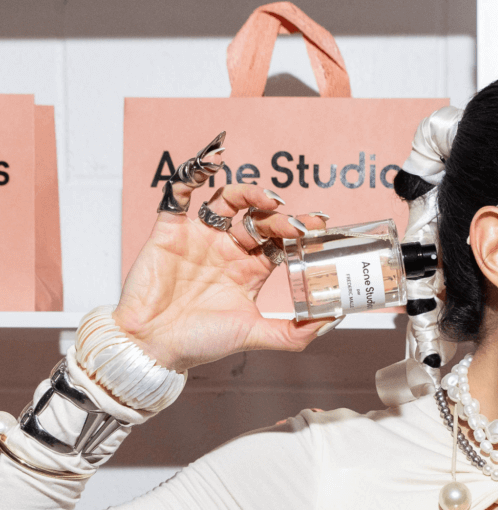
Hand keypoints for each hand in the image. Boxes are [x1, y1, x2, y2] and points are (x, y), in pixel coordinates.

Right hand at [112, 134, 331, 372]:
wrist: (153, 346)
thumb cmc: (200, 342)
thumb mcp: (255, 336)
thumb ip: (294, 332)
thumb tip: (332, 320)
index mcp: (249, 271)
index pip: (279, 242)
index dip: (298, 231)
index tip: (319, 224)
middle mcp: (226, 251)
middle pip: (258, 220)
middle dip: (278, 217)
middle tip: (295, 220)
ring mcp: (199, 238)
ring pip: (226, 201)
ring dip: (247, 193)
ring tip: (266, 197)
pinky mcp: (169, 231)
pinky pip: (178, 195)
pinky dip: (192, 175)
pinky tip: (211, 163)